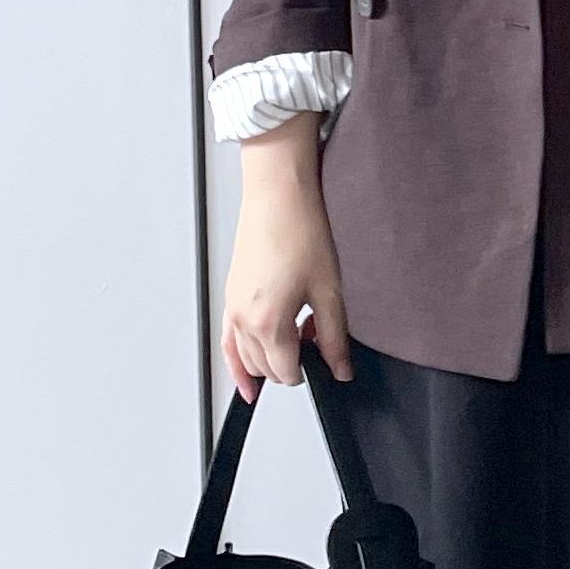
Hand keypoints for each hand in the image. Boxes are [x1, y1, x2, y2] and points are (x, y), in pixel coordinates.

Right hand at [220, 115, 353, 401]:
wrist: (278, 196)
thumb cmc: (300, 231)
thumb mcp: (329, 290)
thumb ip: (335, 338)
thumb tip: (341, 368)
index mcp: (267, 322)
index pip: (286, 372)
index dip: (310, 370)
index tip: (326, 356)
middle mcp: (242, 319)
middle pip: (265, 369)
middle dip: (292, 362)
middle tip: (318, 336)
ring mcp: (232, 308)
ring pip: (245, 358)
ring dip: (271, 357)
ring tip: (298, 332)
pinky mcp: (229, 296)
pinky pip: (228, 340)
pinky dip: (239, 357)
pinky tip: (250, 367)